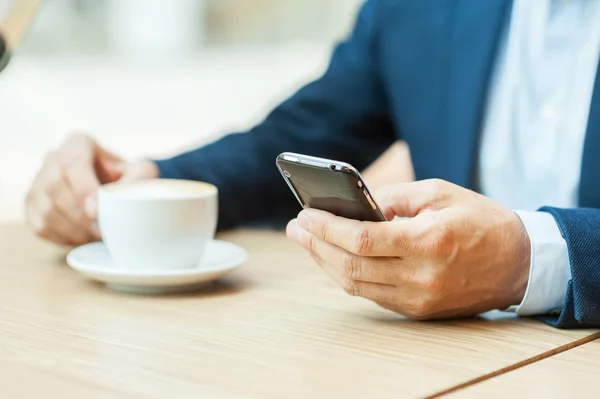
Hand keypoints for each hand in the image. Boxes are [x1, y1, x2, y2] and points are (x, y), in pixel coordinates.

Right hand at [25, 134, 158, 245]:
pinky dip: (61, 237)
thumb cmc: (128, 178)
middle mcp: (52, 158)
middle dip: (79, 216)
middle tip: (102, 233)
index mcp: (77, 143)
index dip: (82, 189)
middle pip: (55, 188)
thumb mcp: (142, 172)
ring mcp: (37, 181)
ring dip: (72, 230)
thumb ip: (139, 178)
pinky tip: (81, 239)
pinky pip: (40, 225)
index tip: (96, 212)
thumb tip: (125, 195)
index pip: (73, 163)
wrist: (114, 189)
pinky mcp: (32, 205)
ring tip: (95, 238)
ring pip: (46, 209)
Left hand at [286, 179, 530, 319]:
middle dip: (316, 245)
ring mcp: (418, 299)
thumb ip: (393, 197)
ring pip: (356, 284)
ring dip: (325, 262)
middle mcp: (421, 276)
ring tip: (307, 241)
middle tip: (296, 227)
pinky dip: (347, 275)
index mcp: (428, 241)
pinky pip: (371, 294)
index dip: (327, 228)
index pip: (362, 239)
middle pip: (351, 265)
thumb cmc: (480, 220)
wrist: (518, 263)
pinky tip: (333, 258)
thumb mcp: (439, 193)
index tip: (305, 214)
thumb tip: (353, 202)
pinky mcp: (417, 310)